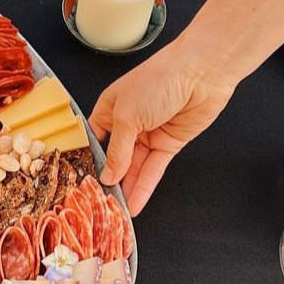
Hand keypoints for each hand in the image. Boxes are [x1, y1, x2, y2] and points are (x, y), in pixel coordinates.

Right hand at [87, 40, 235, 214]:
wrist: (200, 73)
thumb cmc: (159, 79)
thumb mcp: (127, 116)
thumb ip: (117, 150)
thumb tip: (107, 174)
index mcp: (110, 108)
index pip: (94, 140)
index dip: (89, 160)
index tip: (83, 182)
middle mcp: (128, 122)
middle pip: (115, 157)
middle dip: (109, 179)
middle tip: (99, 202)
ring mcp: (149, 134)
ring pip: (134, 167)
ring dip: (127, 187)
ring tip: (116, 209)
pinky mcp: (168, 144)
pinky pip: (153, 169)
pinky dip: (145, 186)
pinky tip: (135, 201)